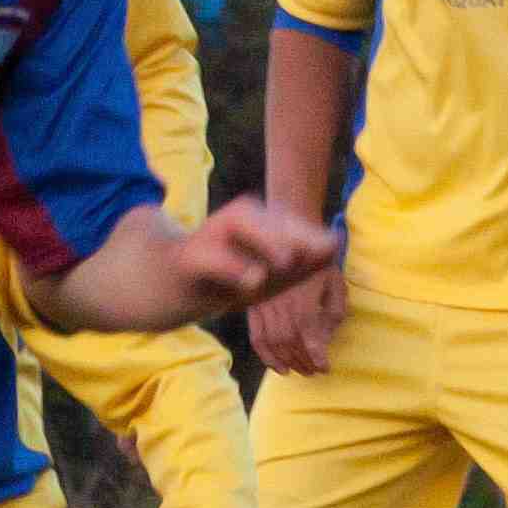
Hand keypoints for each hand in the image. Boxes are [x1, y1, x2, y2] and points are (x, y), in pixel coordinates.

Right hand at [172, 197, 339, 319]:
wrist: (172, 289)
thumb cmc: (227, 282)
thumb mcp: (268, 277)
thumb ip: (300, 263)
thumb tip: (335, 244)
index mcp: (256, 219)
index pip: (290, 220)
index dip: (312, 235)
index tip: (331, 251)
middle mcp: (233, 219)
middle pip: (271, 218)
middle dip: (297, 233)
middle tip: (325, 250)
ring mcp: (210, 234)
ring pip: (242, 225)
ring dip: (268, 241)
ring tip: (290, 261)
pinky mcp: (189, 258)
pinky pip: (213, 259)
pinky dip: (234, 268)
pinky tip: (255, 280)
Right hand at [247, 229, 346, 374]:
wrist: (288, 236)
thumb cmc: (317, 262)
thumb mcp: (335, 282)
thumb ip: (333, 311)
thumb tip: (325, 338)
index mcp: (303, 296)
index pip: (309, 332)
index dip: (316, 354)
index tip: (325, 367)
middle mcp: (281, 302)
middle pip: (290, 341)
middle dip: (303, 361)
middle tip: (313, 371)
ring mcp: (265, 305)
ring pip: (273, 341)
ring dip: (287, 361)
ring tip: (299, 371)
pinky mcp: (254, 307)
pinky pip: (256, 336)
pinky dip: (266, 355)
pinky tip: (277, 367)